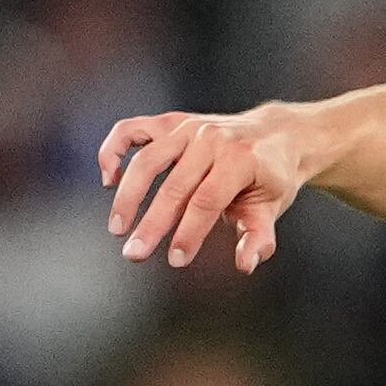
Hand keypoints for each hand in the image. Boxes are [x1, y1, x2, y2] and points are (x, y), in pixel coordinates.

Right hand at [97, 106, 312, 273]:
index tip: (176, 260)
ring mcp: (187, 127)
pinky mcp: (169, 122)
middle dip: (152, 224)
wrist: (276, 134)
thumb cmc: (271, 176)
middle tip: (134, 254)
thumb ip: (258, 237)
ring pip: (147, 160)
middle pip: (175, 185)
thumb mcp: (272, 206)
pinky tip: (109, 180)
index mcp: (241, 159)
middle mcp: (211, 138)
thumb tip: (245, 264)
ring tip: (118, 228)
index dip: (190, 232)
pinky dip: (112, 152)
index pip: (208, 200)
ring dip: (128, 195)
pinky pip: (130, 130)